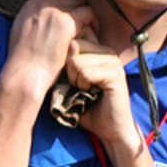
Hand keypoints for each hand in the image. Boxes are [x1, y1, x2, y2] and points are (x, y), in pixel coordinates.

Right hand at [6, 0, 96, 98]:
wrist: (24, 75)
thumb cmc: (24, 64)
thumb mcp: (21, 34)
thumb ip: (34, 22)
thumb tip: (43, 22)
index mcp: (30, 6)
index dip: (66, 2)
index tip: (69, 16)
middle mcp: (41, 4)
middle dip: (76, 6)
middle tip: (82, 22)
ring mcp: (54, 12)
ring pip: (80, 1)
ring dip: (85, 13)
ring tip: (88, 28)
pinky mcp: (66, 23)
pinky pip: (88, 12)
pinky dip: (93, 22)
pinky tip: (92, 34)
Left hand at [65, 28, 140, 147]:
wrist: (110, 130)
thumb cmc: (88, 107)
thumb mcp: (71, 81)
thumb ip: (65, 64)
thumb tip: (51, 49)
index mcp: (97, 49)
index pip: (73, 37)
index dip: (65, 56)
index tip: (70, 75)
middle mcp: (107, 51)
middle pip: (73, 45)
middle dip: (68, 68)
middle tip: (77, 85)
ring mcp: (113, 61)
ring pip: (77, 61)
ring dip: (75, 80)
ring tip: (84, 90)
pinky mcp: (115, 74)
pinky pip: (86, 73)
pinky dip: (82, 86)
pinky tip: (90, 93)